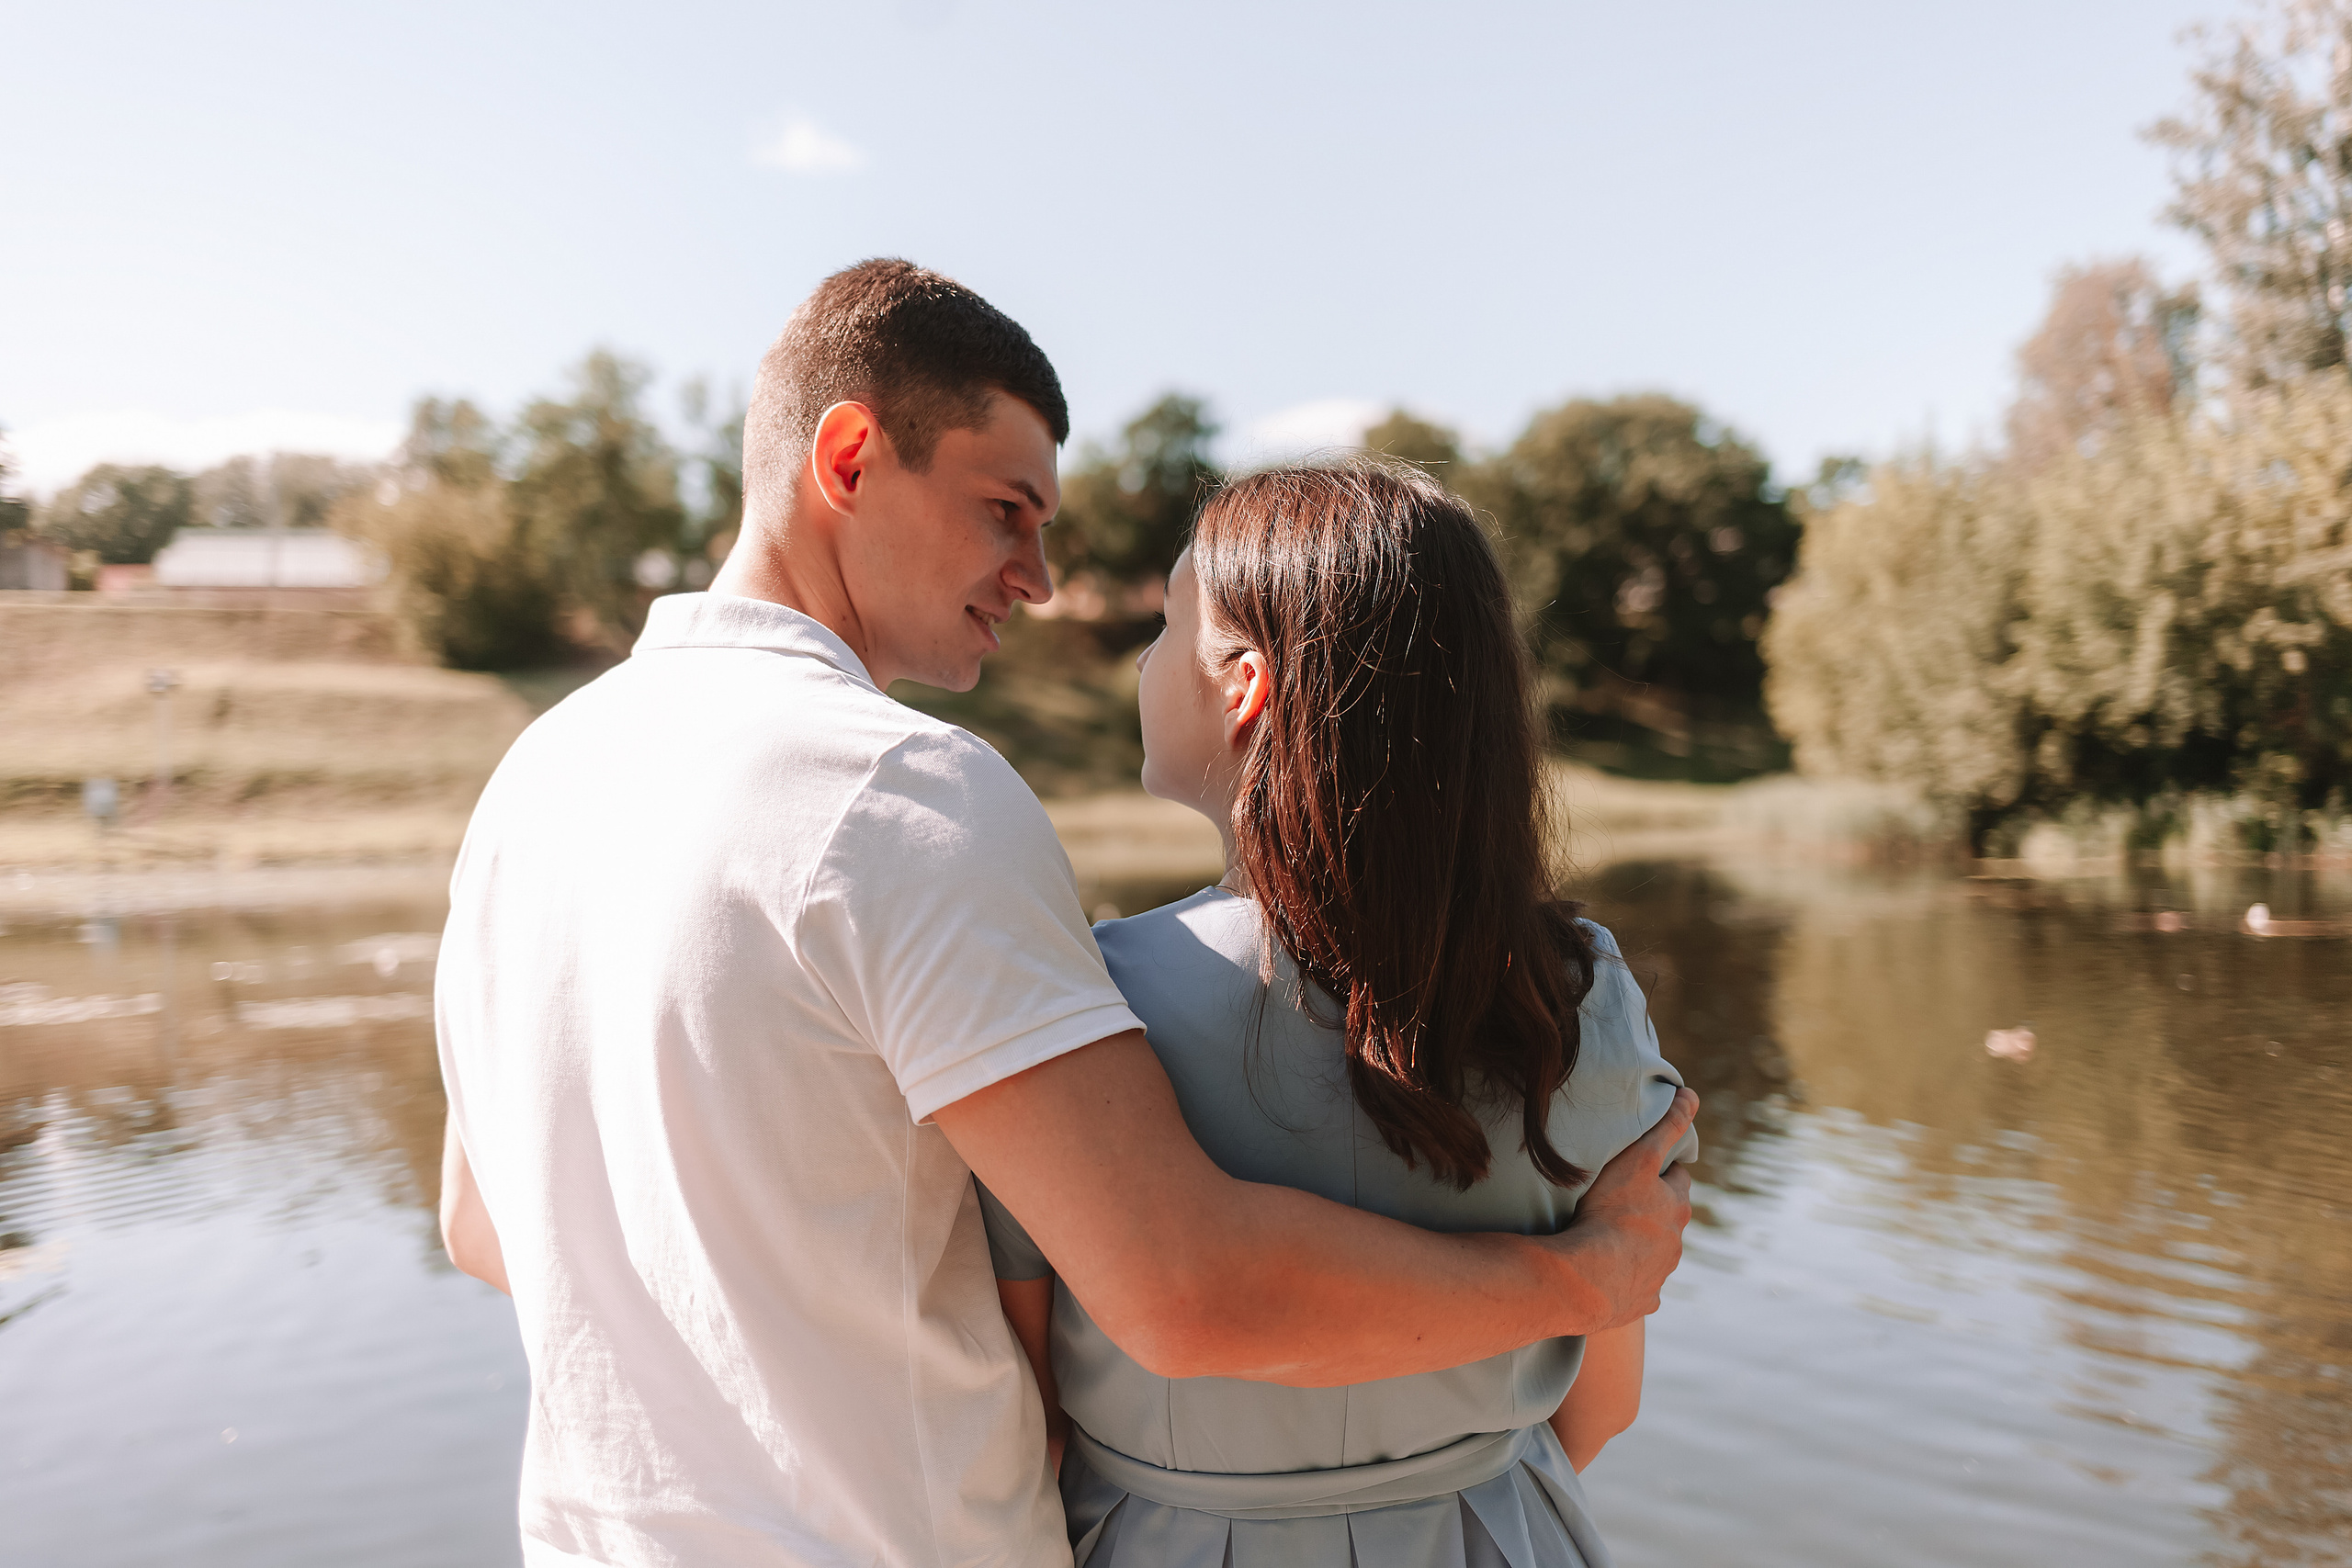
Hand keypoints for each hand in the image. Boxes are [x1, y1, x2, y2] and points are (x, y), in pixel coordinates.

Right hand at [1553, 1087, 1695, 1331]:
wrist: (1590, 1277)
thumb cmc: (1611, 1213)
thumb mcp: (1638, 1159)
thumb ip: (1665, 1126)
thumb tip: (1691, 1093)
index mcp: (1676, 1207)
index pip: (1677, 1181)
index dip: (1662, 1172)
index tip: (1645, 1168)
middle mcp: (1675, 1243)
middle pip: (1668, 1220)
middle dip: (1653, 1211)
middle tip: (1624, 1202)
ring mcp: (1660, 1275)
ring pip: (1655, 1254)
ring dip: (1640, 1245)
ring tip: (1610, 1238)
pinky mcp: (1642, 1301)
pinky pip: (1640, 1288)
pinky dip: (1630, 1280)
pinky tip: (1610, 1274)